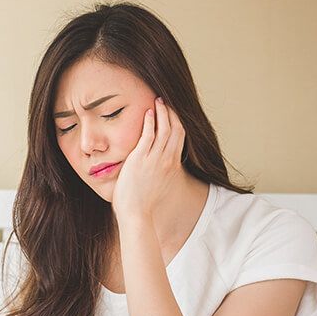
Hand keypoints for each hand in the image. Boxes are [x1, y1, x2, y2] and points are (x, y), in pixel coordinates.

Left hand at [112, 97, 185, 219]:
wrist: (137, 214)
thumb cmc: (143, 204)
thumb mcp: (158, 185)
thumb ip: (159, 172)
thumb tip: (155, 168)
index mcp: (172, 166)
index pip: (180, 137)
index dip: (177, 122)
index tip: (172, 112)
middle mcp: (167, 160)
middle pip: (176, 129)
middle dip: (171, 112)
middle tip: (165, 101)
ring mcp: (154, 159)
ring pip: (164, 129)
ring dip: (162, 112)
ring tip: (157, 101)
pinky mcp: (140, 159)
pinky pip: (148, 135)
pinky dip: (150, 121)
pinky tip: (147, 112)